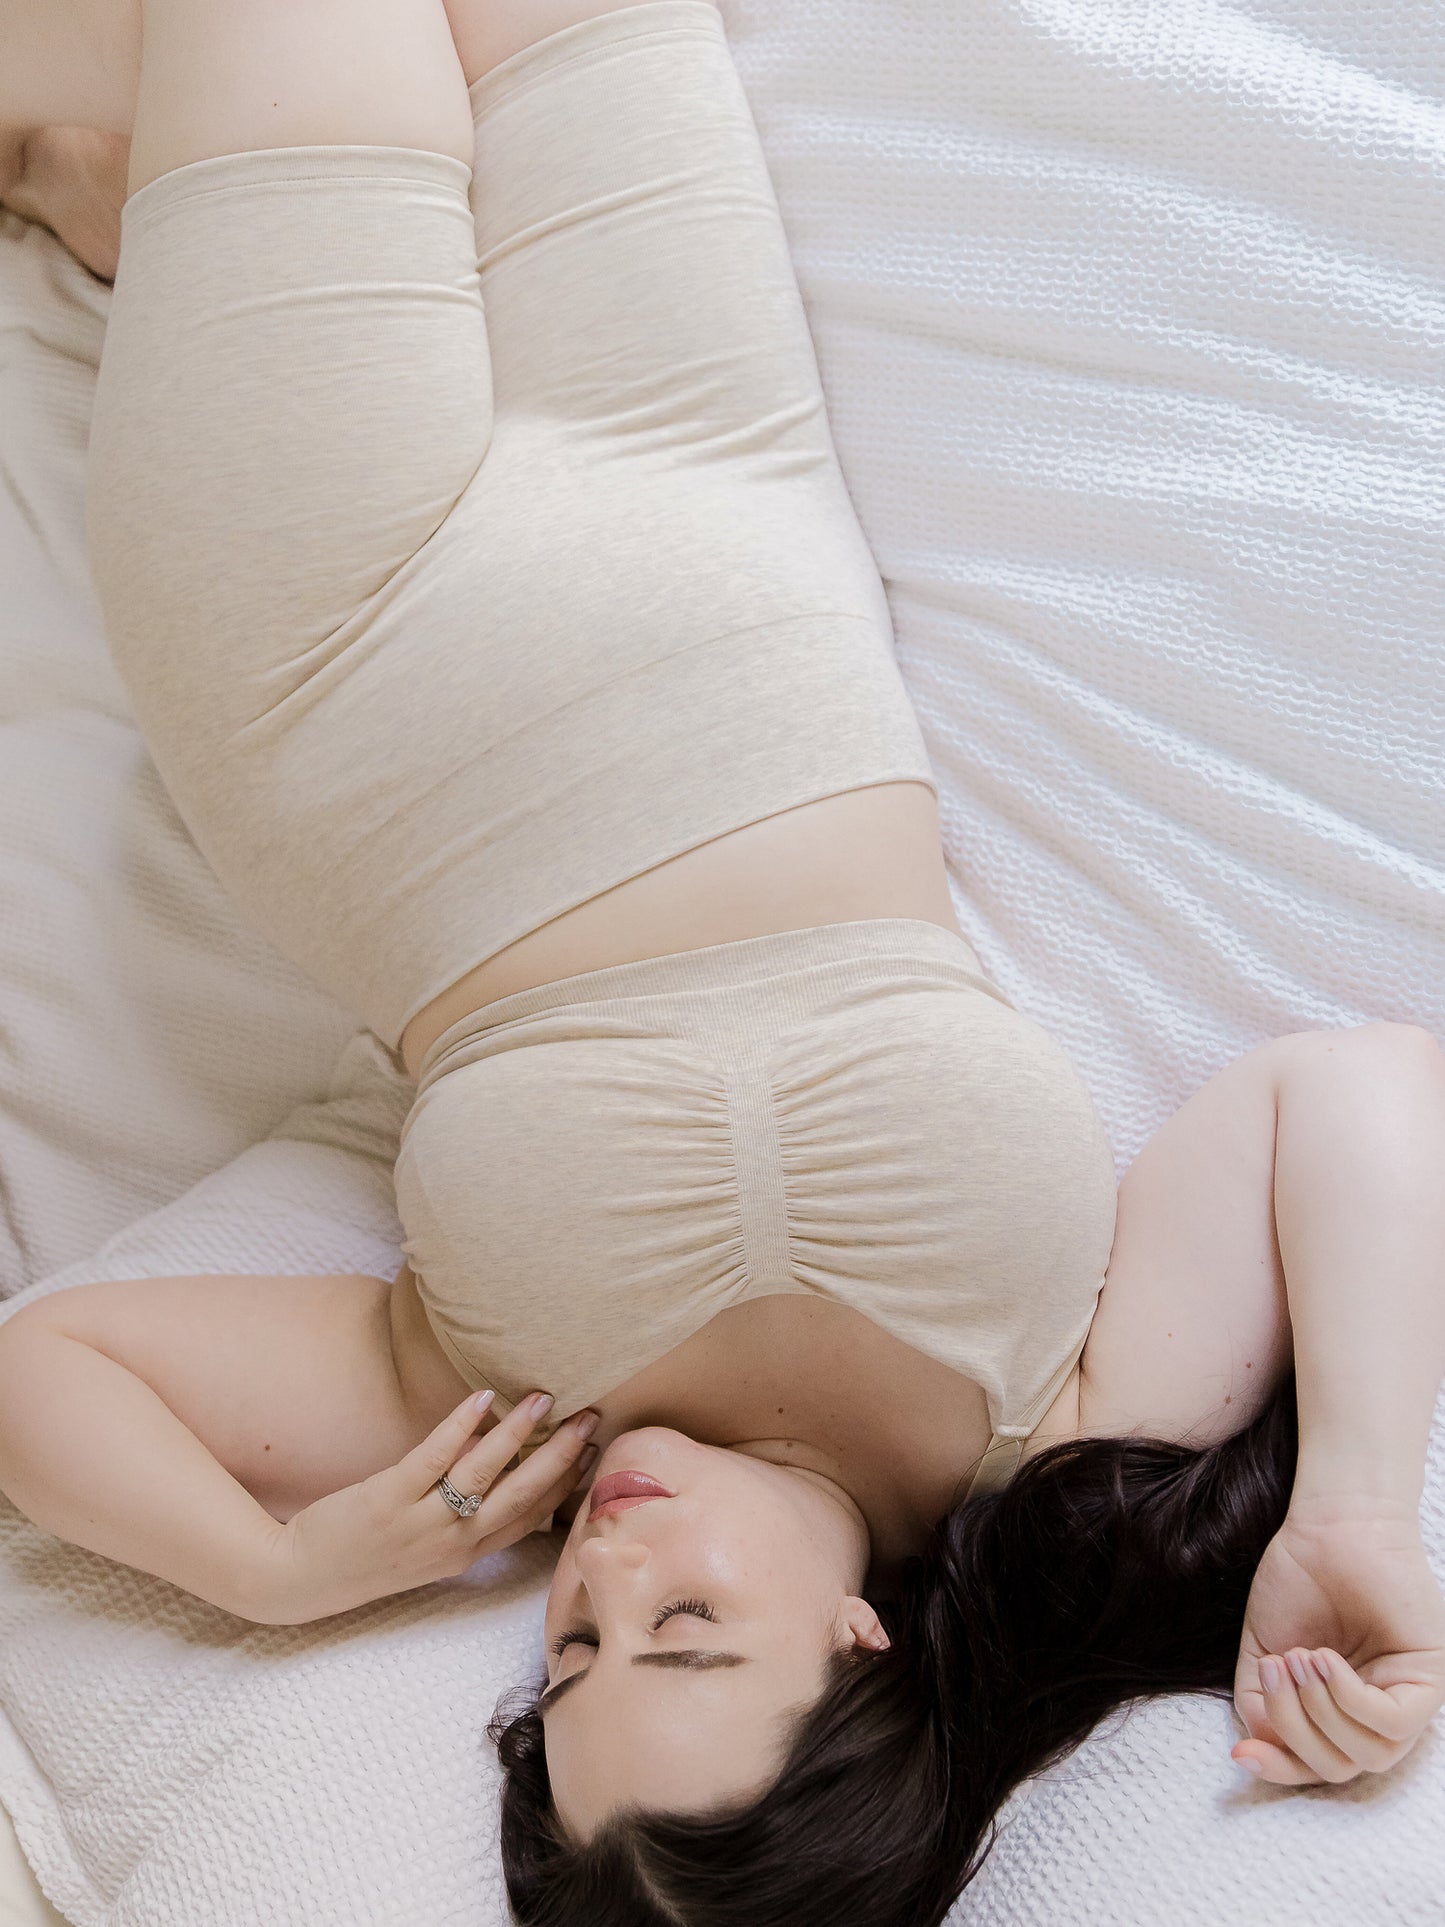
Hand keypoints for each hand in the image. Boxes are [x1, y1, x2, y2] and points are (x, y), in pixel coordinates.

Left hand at [249, 1390, 597, 1624]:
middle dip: (561, 1455)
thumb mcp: (424, 1549)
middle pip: (521, 1495)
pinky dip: (459, 1426)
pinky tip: (480, 1398)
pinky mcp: (388, 1499)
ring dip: (518, 1433)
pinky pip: (432, 1458)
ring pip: (483, 1473)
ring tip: (544, 1398)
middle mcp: (452, 1542)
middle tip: (590, 1418)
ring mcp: (421, 1522)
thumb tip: (495, 1464)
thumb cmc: (364, 1556)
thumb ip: (462, 1517)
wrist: (298, 1580)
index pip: (531, 1518)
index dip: (566, 1484)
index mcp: (465, 1554)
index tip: (594, 1450)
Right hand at [1233, 1501, 1444, 1785]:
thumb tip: (1264, 1746)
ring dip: (1320, 1713)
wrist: (1327, 1526)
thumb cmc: (1298, 1580)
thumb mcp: (1264, 1650)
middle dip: (1294, 1729)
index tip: (1241, 1754)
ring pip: (1370, 1755)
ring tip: (1300, 1658)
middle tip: (1275, 1671)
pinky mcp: (1432, 1679)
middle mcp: (1381, 1713)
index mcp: (1342, 1711)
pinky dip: (1349, 1699)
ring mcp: (1410, 1698)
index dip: (1280, 1770)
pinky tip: (1326, 1659)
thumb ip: (1260, 1704)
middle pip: (1342, 1767)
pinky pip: (1393, 1723)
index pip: (1320, 1766)